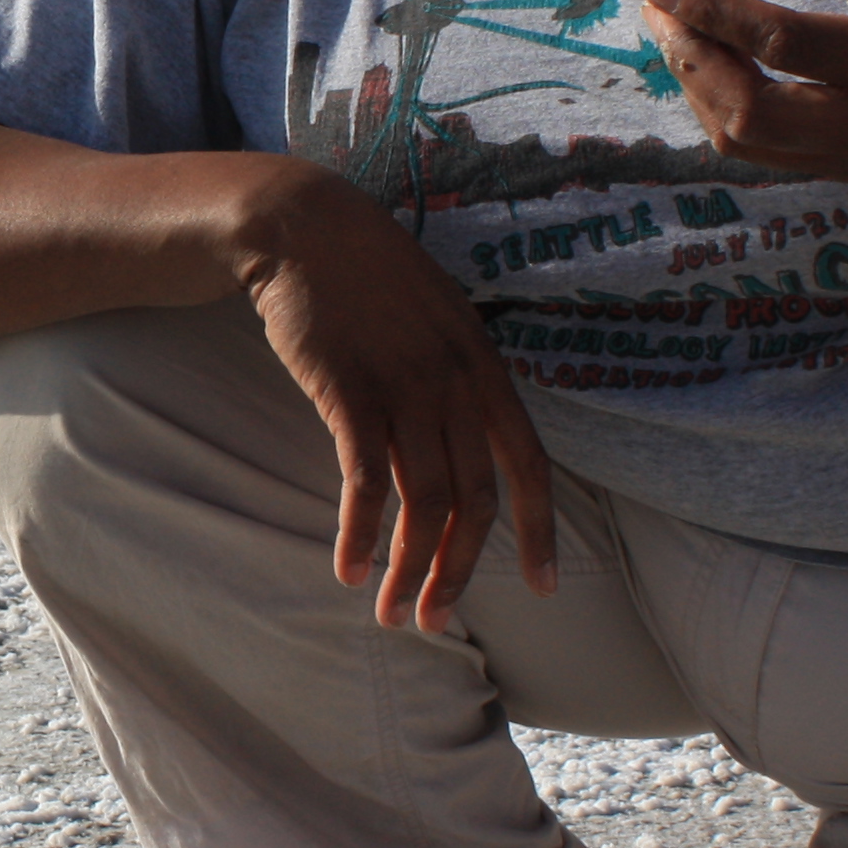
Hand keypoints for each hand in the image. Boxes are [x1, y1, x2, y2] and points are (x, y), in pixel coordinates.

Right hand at [226, 163, 556, 633]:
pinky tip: (348, 568)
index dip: (539, 530)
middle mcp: (454, 382)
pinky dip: (359, 533)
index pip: (529, 463)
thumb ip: (460, 375)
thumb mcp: (439, 317)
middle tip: (437, 620)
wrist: (303, 227)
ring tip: (393, 613)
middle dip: (459, 570)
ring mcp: (403, 387)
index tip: (544, 586)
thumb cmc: (367, 276)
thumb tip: (472, 438)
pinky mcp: (348, 393)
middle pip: (474, 498)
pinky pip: (364, 482)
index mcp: (484, 366)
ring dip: (409, 568)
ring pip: (423, 501)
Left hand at [638, 0, 847, 180]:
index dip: (716, 11)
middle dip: (690, 57)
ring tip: (676, 24)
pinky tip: (708, 57)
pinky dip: (717, 103)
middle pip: (753, 113)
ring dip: (693, 81)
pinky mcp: (843, 173)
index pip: (788, 44)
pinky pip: (756, 150)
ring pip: (743, 141)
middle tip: (662, 5)